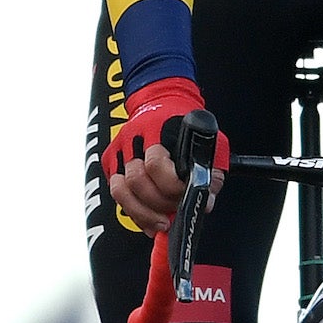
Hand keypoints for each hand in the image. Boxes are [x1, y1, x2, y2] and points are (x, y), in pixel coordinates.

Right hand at [102, 77, 229, 232]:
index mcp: (159, 129)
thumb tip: (205, 202)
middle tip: (173, 212)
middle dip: (157, 203)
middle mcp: (134, 138)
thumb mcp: (208, 140)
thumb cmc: (186, 125)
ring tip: (160, 222)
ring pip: (120, 190)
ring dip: (142, 212)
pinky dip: (132, 211)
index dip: (170, 186)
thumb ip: (211, 171)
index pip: (156, 163)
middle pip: (136, 180)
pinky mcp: (111, 159)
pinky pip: (116, 192)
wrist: (160, 100)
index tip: (184, 195)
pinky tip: (148, 220)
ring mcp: (120, 149)